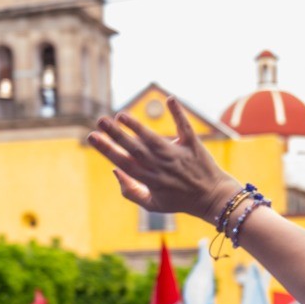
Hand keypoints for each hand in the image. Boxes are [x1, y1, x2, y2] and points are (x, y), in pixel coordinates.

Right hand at [87, 100, 240, 220]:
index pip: (123, 162)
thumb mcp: (153, 205)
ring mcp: (176, 155)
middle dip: (116, 134)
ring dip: (136, 125)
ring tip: (121, 115)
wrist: (212, 199)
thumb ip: (131, 191)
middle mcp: (161, 165)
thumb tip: (115, 170)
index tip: (92, 136)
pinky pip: (184, 127)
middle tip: (100, 120)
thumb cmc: (180, 201)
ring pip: (153, 138)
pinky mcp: (192, 145)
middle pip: (134, 148)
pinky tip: (169, 98)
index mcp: (149, 179)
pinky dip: (178, 113)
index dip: (106, 149)